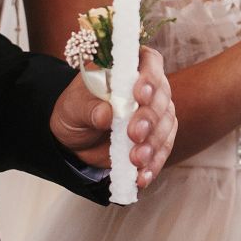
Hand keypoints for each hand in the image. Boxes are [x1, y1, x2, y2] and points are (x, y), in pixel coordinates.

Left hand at [50, 47, 177, 187]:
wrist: (76, 140)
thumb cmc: (76, 111)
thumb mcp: (73, 107)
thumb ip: (89, 107)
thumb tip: (105, 114)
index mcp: (129, 68)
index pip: (150, 63)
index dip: (149, 76)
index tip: (139, 94)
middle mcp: (150, 88)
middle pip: (162, 96)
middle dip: (150, 117)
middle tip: (134, 134)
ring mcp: (157, 113)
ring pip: (166, 125)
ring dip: (153, 144)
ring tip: (135, 160)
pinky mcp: (158, 138)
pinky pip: (163, 150)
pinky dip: (154, 164)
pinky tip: (142, 177)